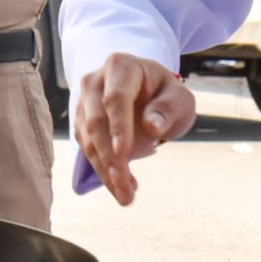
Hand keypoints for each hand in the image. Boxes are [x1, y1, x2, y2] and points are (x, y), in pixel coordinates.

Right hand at [72, 52, 195, 205]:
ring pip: (88, 139)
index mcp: (121, 67)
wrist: (150, 95)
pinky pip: (87, 150)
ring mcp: (84, 102)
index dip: (118, 126)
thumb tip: (152, 125)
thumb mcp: (179, 99)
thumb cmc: (166, 95)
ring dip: (105, 170)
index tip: (123, 153)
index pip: (116, 98)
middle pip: (96, 121)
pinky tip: (121, 187)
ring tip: (127, 195)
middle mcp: (95, 81)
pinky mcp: (81, 123)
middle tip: (126, 186)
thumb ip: (169, 108)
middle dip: (109, 157)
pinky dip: (103, 171)